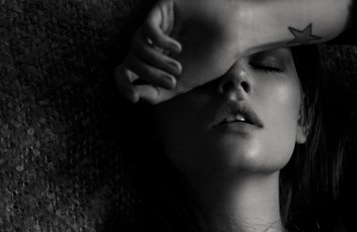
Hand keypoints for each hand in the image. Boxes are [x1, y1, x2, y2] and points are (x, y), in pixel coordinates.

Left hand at [114, 0, 242, 104]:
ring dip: (156, 62)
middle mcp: (150, 44)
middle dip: (148, 75)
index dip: (122, 84)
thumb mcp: (182, 85)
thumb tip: (134, 97)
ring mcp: (155, 26)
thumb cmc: (211, 60)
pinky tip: (178, 47)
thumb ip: (157, 93)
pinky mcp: (162, 9)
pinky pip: (147, 29)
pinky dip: (160, 42)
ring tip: (178, 67)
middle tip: (173, 81)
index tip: (132, 97)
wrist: (233, 36)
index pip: (125, 71)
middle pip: (130, 61)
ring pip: (135, 46)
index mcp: (153, 62)